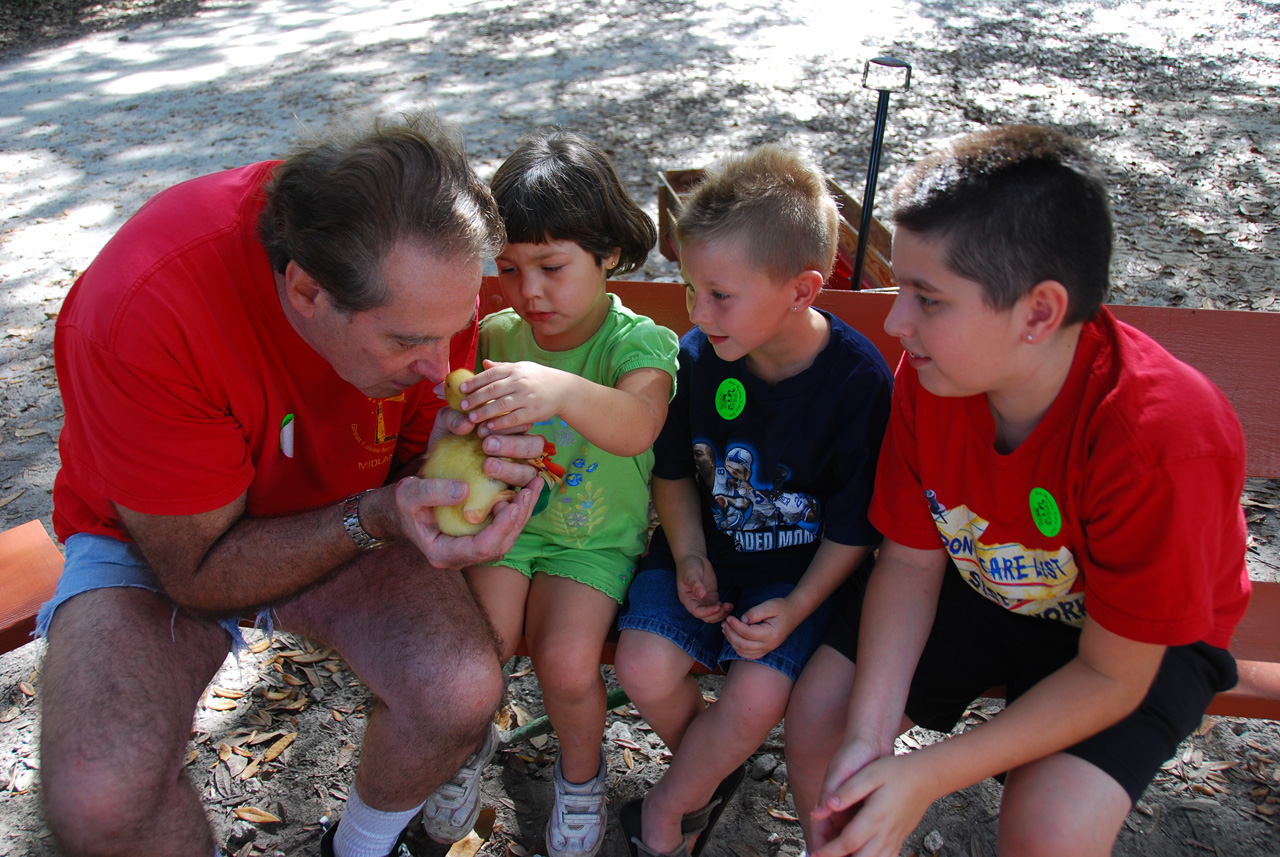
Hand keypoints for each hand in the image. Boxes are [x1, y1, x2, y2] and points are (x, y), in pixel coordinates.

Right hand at [386, 472, 541, 569]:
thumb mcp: (408, 493)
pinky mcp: (477, 537)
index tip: (510, 505)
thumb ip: (432, 492)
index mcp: (444, 554)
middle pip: (499, 546)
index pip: (480, 549)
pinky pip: (502, 529)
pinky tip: (524, 490)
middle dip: (517, 519)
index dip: (499, 529)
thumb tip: (465, 490)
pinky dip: (515, 511)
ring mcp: (470, 549)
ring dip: (521, 514)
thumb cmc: (399, 503)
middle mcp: (461, 557)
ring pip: (505, 539)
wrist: (395, 511)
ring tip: (533, 487)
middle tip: (530, 491)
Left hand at [429, 402, 546, 487]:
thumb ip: (454, 418)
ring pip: (529, 473)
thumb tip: (467, 424)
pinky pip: (517, 498)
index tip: (482, 429)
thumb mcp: (446, 423)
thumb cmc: (446, 439)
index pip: (523, 424)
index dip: (508, 425)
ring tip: (487, 466)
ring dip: (512, 469)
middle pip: (534, 447)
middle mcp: (517, 451)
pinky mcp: (506, 495)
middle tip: (487, 445)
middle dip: (514, 445)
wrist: (431, 467)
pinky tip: (496, 497)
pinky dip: (512, 498)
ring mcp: (514, 473)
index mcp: (509, 429)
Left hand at [458, 360, 573, 432]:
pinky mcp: (533, 412)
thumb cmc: (539, 378)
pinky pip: (514, 418)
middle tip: (462, 406)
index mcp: (515, 369)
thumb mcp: (522, 368)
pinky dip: (500, 423)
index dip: (474, 382)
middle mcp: (520, 381)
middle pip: (492, 390)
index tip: (461, 389)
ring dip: (484, 412)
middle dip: (475, 398)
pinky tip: (489, 427)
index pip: (490, 374)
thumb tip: (483, 363)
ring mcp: (527, 397)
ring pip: (501, 405)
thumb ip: (502, 367)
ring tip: (471, 419)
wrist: (565, 389)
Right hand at [676, 555, 732, 622]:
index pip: (697, 612)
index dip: (707, 612)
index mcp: (687, 599)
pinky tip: (730, 605)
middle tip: (726, 607)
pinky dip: (724, 609)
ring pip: (713, 615)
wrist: (694, 558)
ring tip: (730, 606)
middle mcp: (695, 603)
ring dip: (722, 613)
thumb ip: (695, 584)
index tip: (717, 607)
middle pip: (706, 617)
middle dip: (717, 614)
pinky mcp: (712, 597)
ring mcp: (704, 601)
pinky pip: (718, 608)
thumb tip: (701, 595)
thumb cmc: (688, 565)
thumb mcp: (690, 573)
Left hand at [721, 596, 798, 659]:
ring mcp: (767, 649)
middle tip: (724, 623)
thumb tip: (741, 620)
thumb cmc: (781, 607)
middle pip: (743, 645)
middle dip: (731, 634)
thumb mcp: (769, 605)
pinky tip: (733, 638)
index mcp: (771, 634)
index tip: (729, 617)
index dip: (735, 626)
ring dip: (732, 642)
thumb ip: (754, 613)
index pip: (748, 633)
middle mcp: (769, 645)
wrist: (794, 613)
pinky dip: (738, 649)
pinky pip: (749, 655)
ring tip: (726, 629)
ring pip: (744, 652)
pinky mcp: (765, 650)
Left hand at [810, 745, 934, 856]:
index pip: (848, 842)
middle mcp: (885, 833)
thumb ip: (848, 790)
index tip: (815, 855)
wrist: (927, 777)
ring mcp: (894, 839)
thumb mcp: (870, 774)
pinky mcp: (900, 839)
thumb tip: (827, 805)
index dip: (830, 851)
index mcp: (875, 817)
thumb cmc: (896, 772)